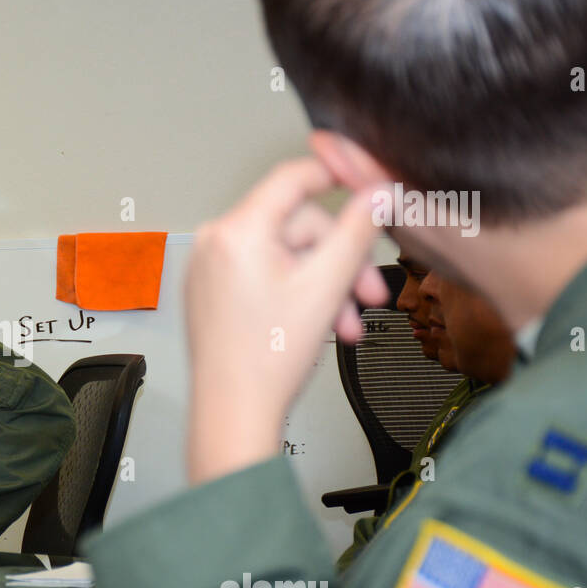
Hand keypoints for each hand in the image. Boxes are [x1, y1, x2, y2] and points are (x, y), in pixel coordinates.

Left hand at [185, 158, 387, 484]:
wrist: (234, 413)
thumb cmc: (267, 361)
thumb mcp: (327, 287)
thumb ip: (356, 232)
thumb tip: (377, 193)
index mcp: (236, 232)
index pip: (292, 178)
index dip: (334, 174)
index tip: (363, 180)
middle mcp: (215, 243)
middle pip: (295, 227)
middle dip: (339, 260)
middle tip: (370, 293)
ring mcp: (208, 268)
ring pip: (284, 256)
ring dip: (323, 284)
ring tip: (347, 322)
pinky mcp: (211, 292)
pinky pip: (262, 274)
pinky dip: (294, 292)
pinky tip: (317, 322)